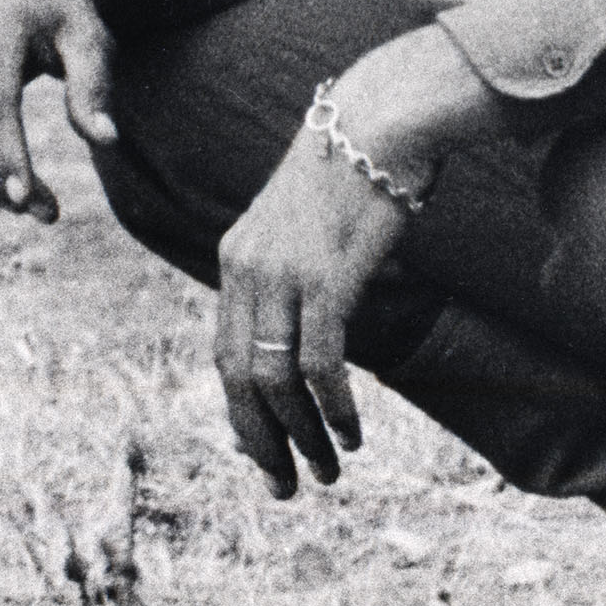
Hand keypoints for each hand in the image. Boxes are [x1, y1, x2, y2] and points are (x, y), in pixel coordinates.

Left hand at [207, 110, 404, 495]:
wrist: (381, 120)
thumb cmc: (355, 173)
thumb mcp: (304, 228)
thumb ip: (290, 277)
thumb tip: (301, 336)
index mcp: (235, 258)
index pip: (224, 353)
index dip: (242, 412)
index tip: (263, 452)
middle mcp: (246, 268)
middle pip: (238, 377)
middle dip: (261, 441)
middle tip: (286, 486)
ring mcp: (283, 273)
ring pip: (275, 380)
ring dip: (301, 435)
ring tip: (327, 470)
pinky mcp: (326, 277)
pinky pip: (320, 361)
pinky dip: (333, 407)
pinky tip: (352, 431)